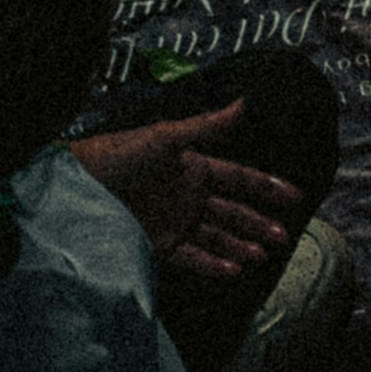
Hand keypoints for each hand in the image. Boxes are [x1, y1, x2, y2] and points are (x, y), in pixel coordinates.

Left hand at [69, 100, 303, 282]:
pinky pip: (191, 257)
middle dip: (258, 224)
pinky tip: (232, 270)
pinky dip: (212, 264)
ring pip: (215, 237)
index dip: (266, 187)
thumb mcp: (165, 137)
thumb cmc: (118, 155)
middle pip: (231, 212)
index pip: (239, 179)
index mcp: (192, 167)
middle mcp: (187, 196)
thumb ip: (208, 126)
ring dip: (239, 246)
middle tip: (283, 238)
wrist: (74, 189)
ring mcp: (173, 222)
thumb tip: (246, 101)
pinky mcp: (157, 246)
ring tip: (261, 257)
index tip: (296, 197)